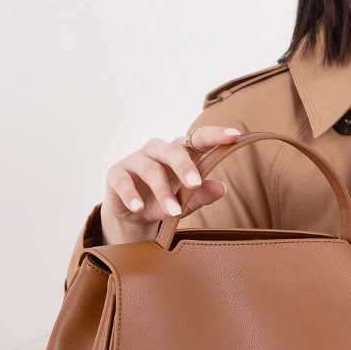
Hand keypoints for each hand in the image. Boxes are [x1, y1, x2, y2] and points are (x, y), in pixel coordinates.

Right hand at [100, 125, 240, 243]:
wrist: (132, 213)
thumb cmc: (164, 200)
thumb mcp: (185, 202)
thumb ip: (201, 196)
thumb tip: (221, 188)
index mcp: (180, 153)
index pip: (198, 139)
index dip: (215, 135)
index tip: (234, 135)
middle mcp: (158, 151)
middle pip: (173, 150)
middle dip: (184, 166)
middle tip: (195, 184)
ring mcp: (136, 161)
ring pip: (150, 169)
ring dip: (163, 191)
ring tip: (173, 212)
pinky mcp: (116, 174)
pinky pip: (124, 181)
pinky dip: (131, 195)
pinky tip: (139, 207)